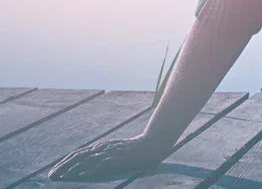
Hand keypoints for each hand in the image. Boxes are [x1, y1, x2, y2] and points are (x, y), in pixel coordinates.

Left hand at [48, 134, 169, 180]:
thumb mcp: (117, 151)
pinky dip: (87, 169)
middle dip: (63, 166)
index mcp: (101, 146)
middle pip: (78, 156)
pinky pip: (98, 163)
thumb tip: (92, 164)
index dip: (65, 162)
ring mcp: (109, 151)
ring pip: (85, 159)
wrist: (152, 144)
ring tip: (60, 176)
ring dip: (71, 168)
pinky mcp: (116, 157)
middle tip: (51, 176)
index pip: (79, 153)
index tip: (55, 171)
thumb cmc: (136, 150)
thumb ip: (105, 156)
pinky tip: (79, 175)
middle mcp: (102, 147)